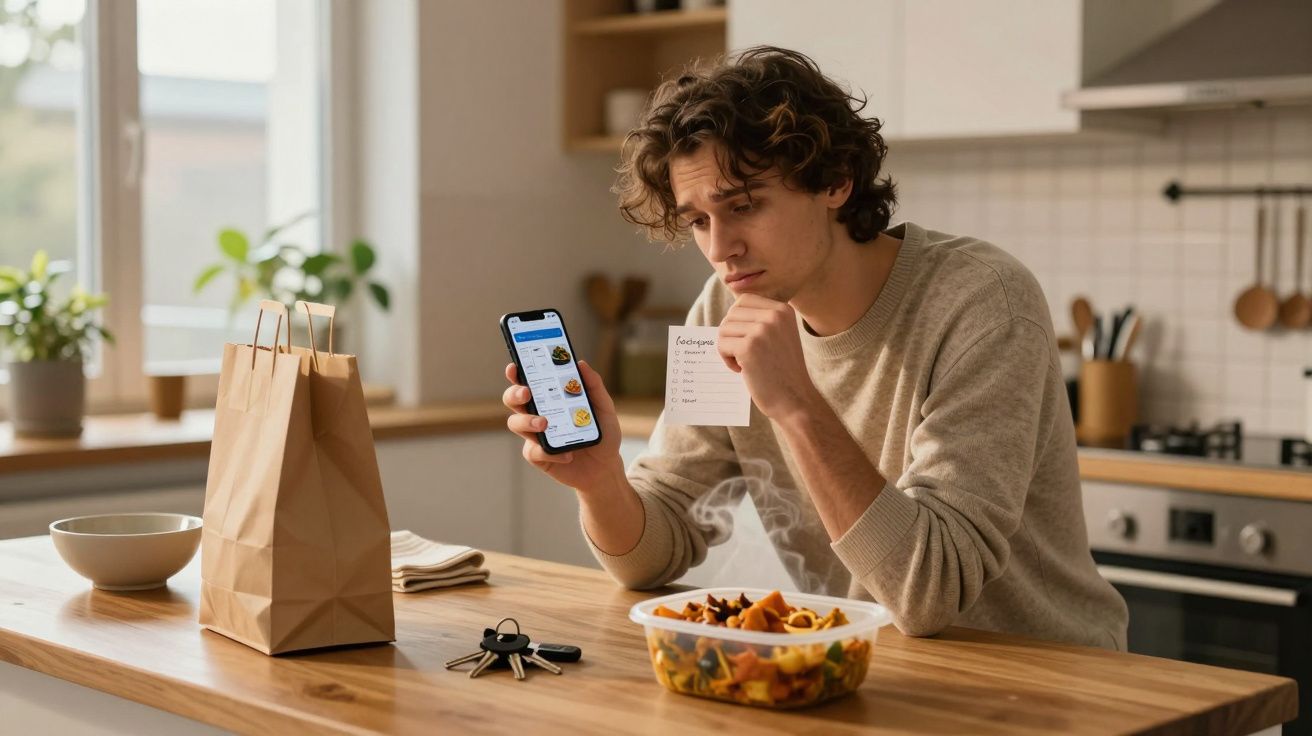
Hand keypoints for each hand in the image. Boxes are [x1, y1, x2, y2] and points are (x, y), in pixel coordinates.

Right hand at [502, 360, 625, 493]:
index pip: (528, 381)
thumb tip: (581, 364)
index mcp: (550, 398)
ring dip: (526, 421)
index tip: (514, 366)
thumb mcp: (604, 408)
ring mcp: (535, 435)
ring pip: (515, 423)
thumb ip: (594, 386)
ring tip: (544, 423)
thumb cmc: (602, 433)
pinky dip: (550, 453)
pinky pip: (534, 451)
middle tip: (526, 393)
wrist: (605, 467)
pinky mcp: (538, 456)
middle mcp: (537, 413)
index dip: (517, 373)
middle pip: (513, 399)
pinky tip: (568, 455)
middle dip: (515, 393)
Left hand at [717, 294, 821, 419]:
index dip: (738, 321)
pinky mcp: (749, 347)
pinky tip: (742, 370)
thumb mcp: (779, 336)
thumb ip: (760, 320)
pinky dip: (726, 359)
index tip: (750, 342)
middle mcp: (774, 315)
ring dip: (728, 348)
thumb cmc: (782, 371)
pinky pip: (721, 345)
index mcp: (783, 310)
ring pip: (723, 329)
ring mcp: (762, 330)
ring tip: (745, 363)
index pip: (743, 300)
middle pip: (731, 314)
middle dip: (732, 335)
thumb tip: (729, 311)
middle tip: (745, 355)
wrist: (795, 400)